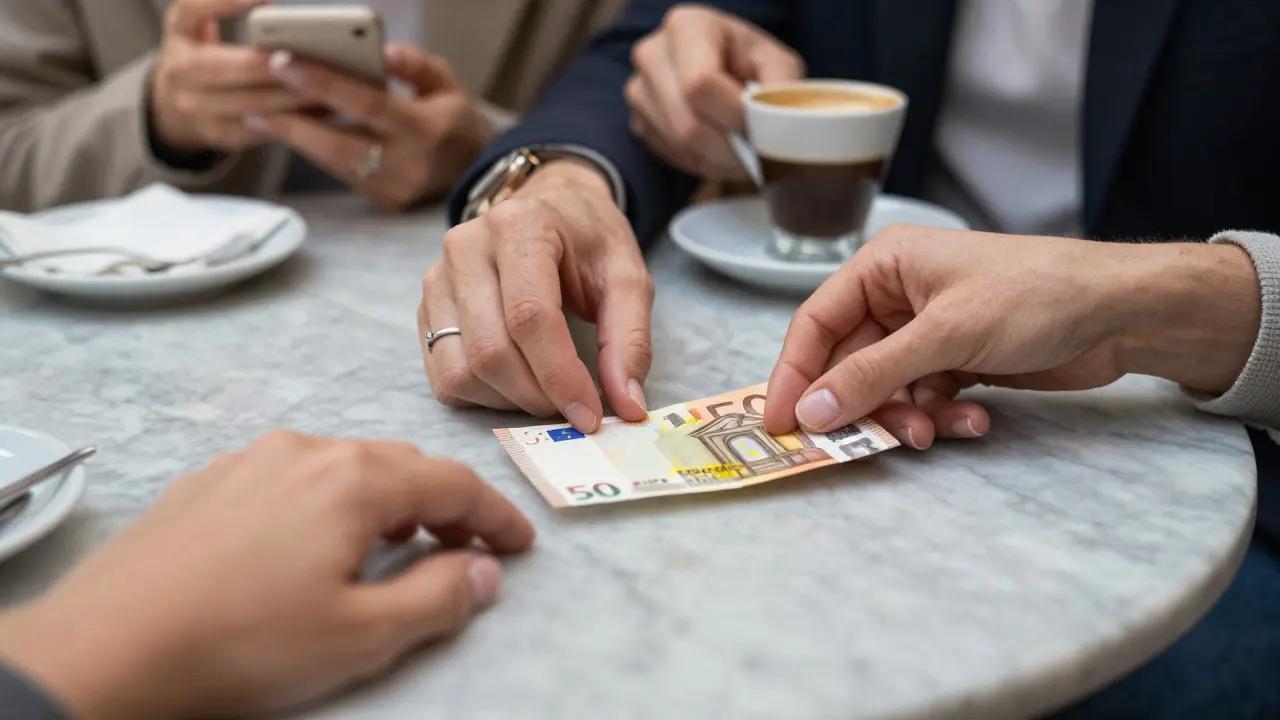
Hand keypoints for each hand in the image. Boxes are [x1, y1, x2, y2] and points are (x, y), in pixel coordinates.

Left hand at [0, 431, 534, 718]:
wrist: (109, 646)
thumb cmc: (241, 642)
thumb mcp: (360, 637)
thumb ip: (438, 599)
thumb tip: (484, 572)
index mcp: (353, 480)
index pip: (452, 484)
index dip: (495, 515)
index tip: (519, 545)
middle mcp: (305, 451)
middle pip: (400, 465)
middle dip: (443, 505)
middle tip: (465, 548)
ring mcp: (250, 461)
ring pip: (343, 465)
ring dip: (384, 500)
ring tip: (394, 544)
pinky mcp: (209, 481)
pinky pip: (291, 476)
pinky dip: (327, 500)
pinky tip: (312, 542)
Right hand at [150, 0, 311, 150]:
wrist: (175, 107)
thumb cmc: (200, 54)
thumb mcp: (196, 24)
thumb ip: (219, 5)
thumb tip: (268, 1)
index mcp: (178, 34)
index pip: (192, 12)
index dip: (225, 3)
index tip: (267, 0)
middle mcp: (179, 73)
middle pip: (223, 69)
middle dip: (267, 67)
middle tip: (307, 61)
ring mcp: (197, 109)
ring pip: (247, 105)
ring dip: (288, 98)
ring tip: (323, 88)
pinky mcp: (221, 135)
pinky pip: (260, 130)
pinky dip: (293, 121)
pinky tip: (321, 111)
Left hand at [252, 45, 493, 209]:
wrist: (479, 173)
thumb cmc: (456, 119)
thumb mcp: (447, 83)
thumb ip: (416, 64)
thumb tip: (382, 52)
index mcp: (427, 129)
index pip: (368, 103)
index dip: (323, 83)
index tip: (283, 62)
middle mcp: (410, 164)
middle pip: (339, 143)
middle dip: (292, 120)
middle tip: (253, 99)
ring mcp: (395, 189)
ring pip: (333, 162)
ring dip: (295, 138)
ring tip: (259, 114)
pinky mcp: (384, 202)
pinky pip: (341, 174)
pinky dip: (315, 151)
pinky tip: (292, 132)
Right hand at [418, 160, 652, 431]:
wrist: (550, 208)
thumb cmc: (588, 241)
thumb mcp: (627, 276)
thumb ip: (630, 339)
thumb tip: (627, 406)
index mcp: (520, 227)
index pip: (529, 318)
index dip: (561, 377)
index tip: (591, 415)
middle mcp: (466, 248)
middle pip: (491, 351)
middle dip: (538, 396)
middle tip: (574, 407)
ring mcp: (438, 278)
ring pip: (461, 371)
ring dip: (510, 401)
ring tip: (547, 391)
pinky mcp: (426, 308)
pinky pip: (443, 376)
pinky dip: (483, 396)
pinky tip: (517, 382)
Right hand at [625, 4, 803, 179]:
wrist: (720, 65)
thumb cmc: (748, 61)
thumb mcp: (777, 63)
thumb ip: (779, 89)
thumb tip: (769, 126)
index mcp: (687, 26)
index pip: (701, 83)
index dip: (733, 116)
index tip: (759, 128)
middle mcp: (652, 54)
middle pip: (687, 124)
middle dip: (727, 148)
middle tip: (755, 154)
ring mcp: (638, 89)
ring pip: (679, 145)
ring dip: (716, 158)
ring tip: (740, 149)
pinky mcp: (637, 120)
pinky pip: (670, 155)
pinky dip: (700, 161)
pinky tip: (718, 149)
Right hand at [764, 225, 1260, 440]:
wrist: (1121, 312)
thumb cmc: (1033, 295)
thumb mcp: (945, 335)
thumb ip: (873, 375)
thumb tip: (811, 411)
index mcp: (885, 267)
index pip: (816, 323)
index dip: (793, 373)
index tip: (779, 422)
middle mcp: (899, 297)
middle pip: (849, 363)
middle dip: (860, 405)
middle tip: (862, 444)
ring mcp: (929, 331)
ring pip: (886, 389)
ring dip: (905, 417)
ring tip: (935, 431)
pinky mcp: (958, 361)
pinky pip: (925, 398)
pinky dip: (941, 417)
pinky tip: (972, 421)